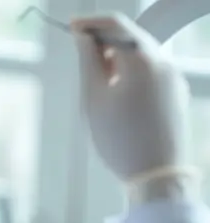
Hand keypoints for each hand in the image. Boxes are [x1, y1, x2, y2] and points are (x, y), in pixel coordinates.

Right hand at [70, 13, 191, 180]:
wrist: (156, 174)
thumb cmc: (120, 139)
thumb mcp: (94, 98)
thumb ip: (88, 61)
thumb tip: (84, 38)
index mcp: (142, 60)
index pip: (115, 24)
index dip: (90, 23)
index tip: (72, 28)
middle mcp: (163, 62)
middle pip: (130, 36)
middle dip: (104, 41)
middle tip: (80, 55)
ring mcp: (172, 77)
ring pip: (141, 54)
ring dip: (117, 58)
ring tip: (98, 83)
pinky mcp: (175, 92)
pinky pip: (150, 70)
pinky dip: (131, 71)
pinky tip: (117, 95)